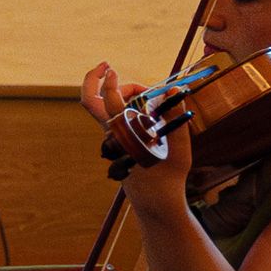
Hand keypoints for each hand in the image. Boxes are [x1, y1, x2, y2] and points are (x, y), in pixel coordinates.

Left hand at [85, 61, 193, 218]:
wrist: (156, 201)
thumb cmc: (169, 174)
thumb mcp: (178, 144)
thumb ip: (174, 115)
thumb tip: (172, 90)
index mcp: (123, 135)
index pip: (108, 102)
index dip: (108, 83)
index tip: (110, 69)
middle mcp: (111, 136)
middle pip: (93, 101)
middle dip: (105, 83)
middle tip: (127, 78)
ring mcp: (111, 140)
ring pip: (107, 109)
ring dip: (124, 96)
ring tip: (154, 97)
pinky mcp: (115, 143)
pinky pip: (116, 118)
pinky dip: (129, 108)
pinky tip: (151, 110)